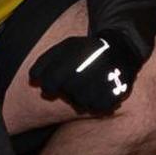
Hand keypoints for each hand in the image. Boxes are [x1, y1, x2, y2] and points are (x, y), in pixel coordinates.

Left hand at [25, 29, 146, 116]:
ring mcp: (103, 83)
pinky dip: (95, 103)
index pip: (50, 82)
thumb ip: (45, 61)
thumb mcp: (65, 47)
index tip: (52, 84)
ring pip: (81, 103)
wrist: (122, 47)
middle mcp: (89, 70)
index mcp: (74, 57)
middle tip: (75, 82)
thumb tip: (33, 79)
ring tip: (88, 85)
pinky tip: (98, 92)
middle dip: (67, 90)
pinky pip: (98, 107)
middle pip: (67, 93)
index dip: (48, 86)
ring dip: (81, 98)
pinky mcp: (116, 93)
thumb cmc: (88, 50)